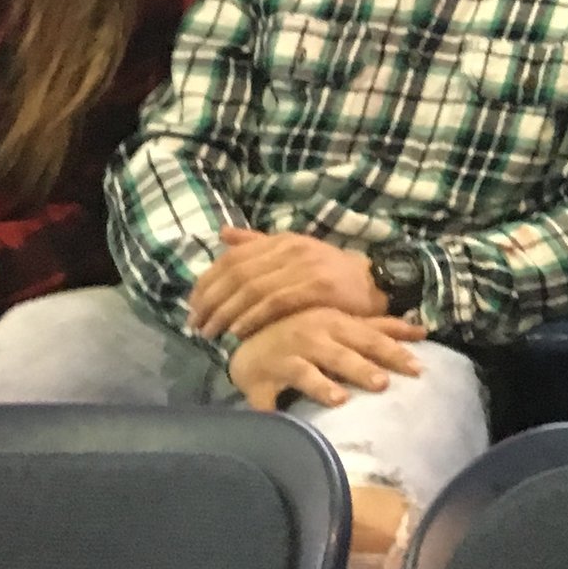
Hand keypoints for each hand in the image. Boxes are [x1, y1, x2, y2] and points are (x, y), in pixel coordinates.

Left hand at [188, 229, 384, 340]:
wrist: (376, 283)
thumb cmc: (330, 274)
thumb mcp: (293, 253)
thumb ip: (258, 244)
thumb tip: (223, 234)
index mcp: (282, 240)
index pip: (232, 258)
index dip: (207, 282)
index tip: (192, 306)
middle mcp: (291, 249)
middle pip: (237, 273)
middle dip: (211, 301)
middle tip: (195, 324)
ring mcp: (305, 266)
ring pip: (252, 289)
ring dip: (226, 313)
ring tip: (210, 333)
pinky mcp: (318, 287)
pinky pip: (276, 302)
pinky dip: (252, 318)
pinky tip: (238, 332)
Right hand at [227, 306, 423, 412]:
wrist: (247, 335)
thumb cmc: (305, 330)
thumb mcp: (342, 322)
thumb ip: (380, 327)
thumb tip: (423, 330)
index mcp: (335, 323)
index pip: (371, 337)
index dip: (394, 351)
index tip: (418, 368)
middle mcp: (312, 338)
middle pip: (340, 354)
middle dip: (361, 368)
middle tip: (383, 384)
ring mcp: (285, 359)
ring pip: (305, 372)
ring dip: (322, 385)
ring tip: (340, 400)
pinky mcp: (260, 380)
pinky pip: (266, 396)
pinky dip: (271, 408)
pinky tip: (281, 418)